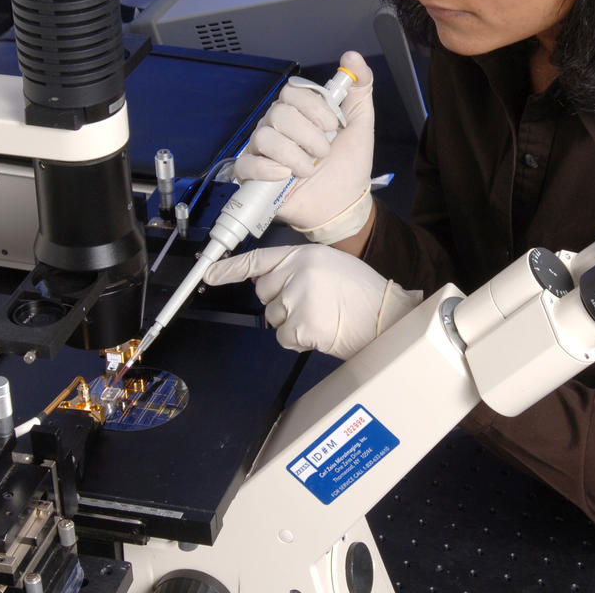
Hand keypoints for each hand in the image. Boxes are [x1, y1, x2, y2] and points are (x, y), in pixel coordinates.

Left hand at [203, 244, 422, 358]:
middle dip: (281, 303)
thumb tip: (267, 281)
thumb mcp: (330, 265)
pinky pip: (284, 338)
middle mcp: (297, 272)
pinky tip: (321, 331)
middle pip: (264, 294)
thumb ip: (298, 267)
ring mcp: (297, 299)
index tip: (209, 274)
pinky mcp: (301, 325)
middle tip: (312, 304)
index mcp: (304, 255)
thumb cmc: (362, 292)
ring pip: (273, 318)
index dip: (230, 268)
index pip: (259, 260)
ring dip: (292, 322)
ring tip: (323, 316)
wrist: (385, 315)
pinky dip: (299, 340)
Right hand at [234, 51, 374, 243]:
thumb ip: (360, 88)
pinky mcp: (253, 175)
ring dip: (294, 155)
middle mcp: (277, 126)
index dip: (313, 107)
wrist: (344, 203)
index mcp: (298, 111)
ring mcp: (263, 150)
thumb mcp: (360, 122)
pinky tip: (285, 176)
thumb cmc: (349, 163)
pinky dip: (267, 168)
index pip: (292, 92)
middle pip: (278, 113)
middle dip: (308, 135)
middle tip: (323, 152)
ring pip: (264, 137)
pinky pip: (246, 163)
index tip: (333, 126)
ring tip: (308, 170)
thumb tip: (352, 55)